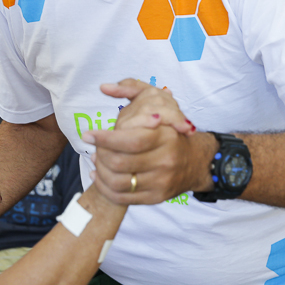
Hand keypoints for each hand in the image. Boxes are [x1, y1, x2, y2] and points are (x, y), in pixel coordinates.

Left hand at [85, 80, 205, 205]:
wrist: (196, 162)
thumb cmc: (170, 131)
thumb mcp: (159, 104)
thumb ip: (131, 90)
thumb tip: (104, 87)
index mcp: (165, 137)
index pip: (129, 140)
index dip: (104, 138)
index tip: (88, 134)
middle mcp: (165, 160)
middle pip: (119, 162)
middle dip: (99, 154)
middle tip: (92, 147)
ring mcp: (161, 181)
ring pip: (118, 182)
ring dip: (100, 171)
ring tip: (96, 160)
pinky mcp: (156, 197)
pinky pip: (122, 197)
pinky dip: (105, 188)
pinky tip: (99, 176)